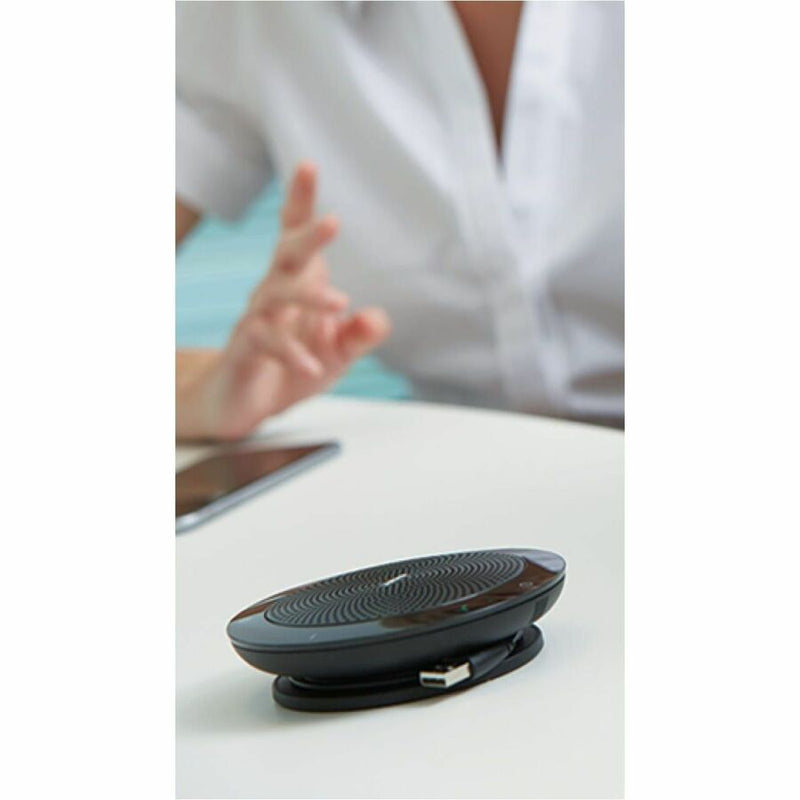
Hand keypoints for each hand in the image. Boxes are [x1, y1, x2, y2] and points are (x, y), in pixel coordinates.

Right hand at [177, 162, 390, 439]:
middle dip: (307, 236)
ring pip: (275, 295)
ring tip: (339, 303)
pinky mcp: (244, 351)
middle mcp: (273, 295)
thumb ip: (357, 337)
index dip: (300, 201)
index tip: (308, 165)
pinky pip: (264, 343)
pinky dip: (291, 354)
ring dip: (308, 296)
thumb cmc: (289, 369)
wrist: (241, 405)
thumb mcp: (335, 355)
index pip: (295, 237)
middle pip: (284, 254)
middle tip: (333, 222)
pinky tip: (311, 367)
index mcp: (296, 285)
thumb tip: (379, 318)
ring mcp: (256, 321)